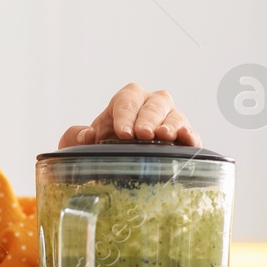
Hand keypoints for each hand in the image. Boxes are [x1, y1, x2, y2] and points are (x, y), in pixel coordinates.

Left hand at [59, 83, 201, 148]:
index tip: (122, 133)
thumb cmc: (104, 151)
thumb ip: (74, 138)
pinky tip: (187, 141)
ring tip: (165, 137)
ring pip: (175, 115)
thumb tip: (86, 135)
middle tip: (143, 135)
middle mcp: (151, 106)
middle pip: (155, 103)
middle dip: (149, 118)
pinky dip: (191, 136)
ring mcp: (170, 120)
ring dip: (171, 125)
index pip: (127, 99)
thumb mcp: (82, 146)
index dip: (125, 114)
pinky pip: (192, 133)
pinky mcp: (185, 138)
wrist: (122, 168)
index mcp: (126, 102)